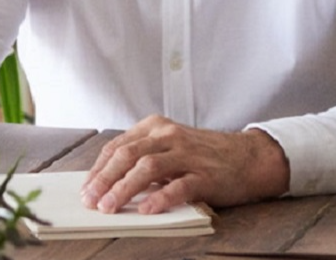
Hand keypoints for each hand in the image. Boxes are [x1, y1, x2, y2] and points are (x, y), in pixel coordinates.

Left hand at [81, 115, 290, 213]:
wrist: (250, 157)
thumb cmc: (205, 155)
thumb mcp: (171, 146)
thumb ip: (143, 156)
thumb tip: (107, 183)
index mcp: (157, 127)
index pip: (118, 146)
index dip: (98, 169)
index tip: (86, 190)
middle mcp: (170, 136)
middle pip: (129, 154)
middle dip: (105, 179)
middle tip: (91, 201)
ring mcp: (189, 155)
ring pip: (149, 167)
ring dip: (125, 188)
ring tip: (110, 207)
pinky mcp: (206, 175)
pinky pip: (179, 185)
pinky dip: (160, 197)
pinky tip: (146, 209)